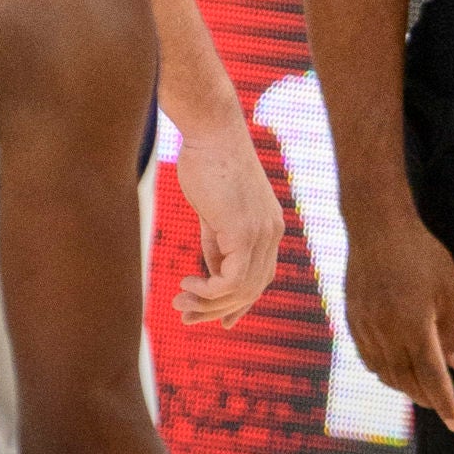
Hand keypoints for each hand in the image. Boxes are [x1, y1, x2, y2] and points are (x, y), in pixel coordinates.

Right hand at [170, 120, 283, 327]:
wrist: (211, 133)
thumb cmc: (207, 164)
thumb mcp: (215, 214)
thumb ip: (218, 245)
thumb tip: (212, 278)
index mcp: (270, 228)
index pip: (262, 278)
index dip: (240, 304)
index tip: (218, 321)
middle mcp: (273, 234)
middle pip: (252, 290)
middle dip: (217, 310)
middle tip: (184, 316)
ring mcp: (262, 234)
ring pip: (242, 290)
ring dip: (207, 304)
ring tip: (180, 302)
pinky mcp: (245, 233)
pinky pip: (233, 281)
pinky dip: (209, 292)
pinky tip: (187, 286)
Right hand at [343, 207, 453, 431]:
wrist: (376, 227)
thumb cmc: (419, 252)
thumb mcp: (448, 288)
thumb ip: (452, 331)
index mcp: (414, 327)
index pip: (432, 378)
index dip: (446, 404)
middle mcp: (387, 334)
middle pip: (407, 382)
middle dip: (425, 397)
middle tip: (440, 404)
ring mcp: (366, 328)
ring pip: (385, 373)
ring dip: (404, 386)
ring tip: (419, 389)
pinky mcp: (352, 320)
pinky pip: (367, 358)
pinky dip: (382, 371)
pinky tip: (392, 368)